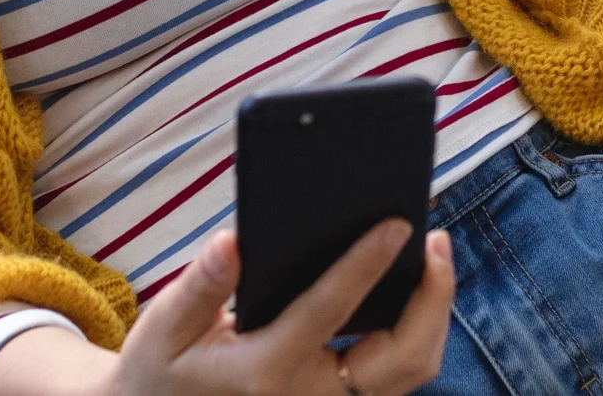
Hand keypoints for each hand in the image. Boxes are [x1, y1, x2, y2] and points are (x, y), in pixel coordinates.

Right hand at [110, 218, 455, 395]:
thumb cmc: (163, 370)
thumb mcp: (165, 328)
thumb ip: (200, 287)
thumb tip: (232, 243)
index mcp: (266, 371)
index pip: (329, 312)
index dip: (365, 265)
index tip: (395, 225)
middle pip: (402, 357)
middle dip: (433, 298)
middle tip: (438, 240)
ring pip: (409, 371)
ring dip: (431, 315)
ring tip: (434, 258)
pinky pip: (395, 376)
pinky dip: (413, 333)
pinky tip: (412, 291)